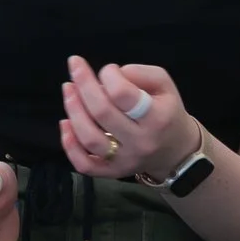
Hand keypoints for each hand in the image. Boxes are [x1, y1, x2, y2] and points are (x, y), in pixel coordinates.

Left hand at [60, 59, 198, 184]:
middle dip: (84, 86)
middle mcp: (140, 142)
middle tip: (75, 68)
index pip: (124, 95)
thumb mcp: (164, 84)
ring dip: (73, 111)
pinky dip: (69, 145)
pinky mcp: (112, 172)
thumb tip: (112, 74)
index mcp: (156, 118)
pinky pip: (85, 164)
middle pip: (102, 113)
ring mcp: (124, 160)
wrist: (175, 151)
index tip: (109, 69)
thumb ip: (140, 73)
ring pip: (90, 139)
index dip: (110, 76)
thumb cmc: (167, 111)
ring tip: (68, 89)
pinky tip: (65, 123)